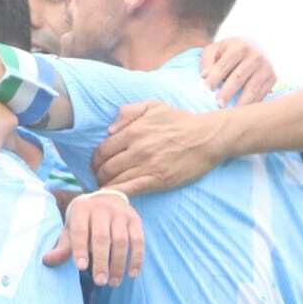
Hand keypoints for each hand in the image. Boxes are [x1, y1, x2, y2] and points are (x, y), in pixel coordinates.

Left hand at [40, 192, 144, 286]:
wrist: (107, 197)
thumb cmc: (84, 220)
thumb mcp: (70, 229)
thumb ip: (63, 246)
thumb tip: (47, 261)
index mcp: (81, 208)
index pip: (80, 230)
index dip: (80, 249)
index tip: (81, 268)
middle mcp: (101, 208)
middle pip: (102, 237)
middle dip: (101, 261)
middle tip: (100, 282)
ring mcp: (120, 213)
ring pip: (121, 240)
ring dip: (118, 263)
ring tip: (113, 282)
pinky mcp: (135, 219)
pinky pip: (138, 240)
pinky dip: (136, 258)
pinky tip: (132, 274)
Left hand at [92, 101, 221, 194]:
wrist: (207, 138)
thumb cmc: (181, 121)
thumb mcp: (154, 106)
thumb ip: (129, 112)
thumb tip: (109, 129)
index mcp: (133, 131)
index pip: (102, 150)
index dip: (96, 160)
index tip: (96, 165)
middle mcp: (137, 149)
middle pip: (105, 167)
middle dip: (98, 175)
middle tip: (99, 178)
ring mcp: (147, 166)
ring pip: (115, 180)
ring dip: (106, 186)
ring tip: (105, 188)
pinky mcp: (158, 180)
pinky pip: (130, 190)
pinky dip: (118, 194)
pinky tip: (114, 197)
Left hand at [201, 37, 275, 106]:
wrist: (255, 48)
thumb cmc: (229, 52)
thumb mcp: (216, 50)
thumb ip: (207, 60)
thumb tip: (204, 76)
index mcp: (239, 47)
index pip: (224, 64)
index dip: (214, 77)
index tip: (206, 89)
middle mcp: (255, 56)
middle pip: (238, 77)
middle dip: (227, 92)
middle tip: (218, 104)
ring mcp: (265, 67)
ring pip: (252, 88)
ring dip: (240, 101)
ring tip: (231, 112)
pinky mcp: (272, 78)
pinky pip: (261, 94)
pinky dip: (251, 104)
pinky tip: (242, 112)